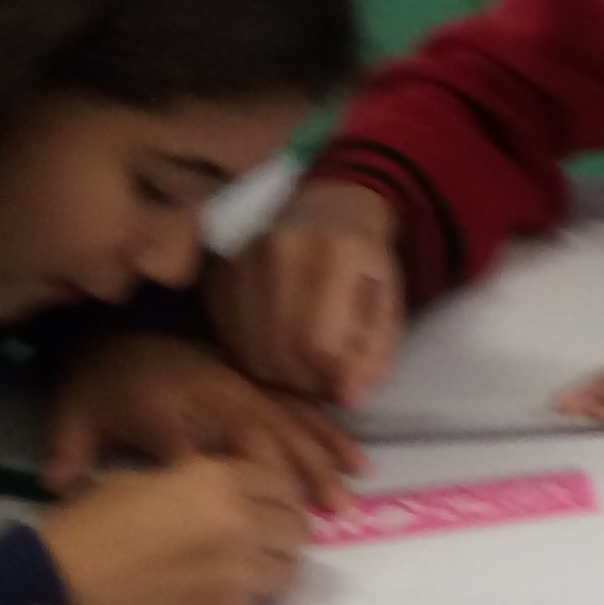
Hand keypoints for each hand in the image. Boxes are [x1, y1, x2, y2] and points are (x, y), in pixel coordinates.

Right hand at [33, 456, 311, 604]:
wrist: (56, 587)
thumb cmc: (88, 528)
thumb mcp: (141, 482)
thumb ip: (196, 484)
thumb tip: (225, 495)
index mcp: (217, 480)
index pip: (281, 483)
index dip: (275, 495)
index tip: (266, 506)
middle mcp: (241, 523)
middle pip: (297, 528)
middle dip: (281, 534)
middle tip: (259, 543)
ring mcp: (240, 575)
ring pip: (288, 571)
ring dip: (269, 571)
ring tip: (238, 576)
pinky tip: (207, 602)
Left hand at [43, 333, 359, 509]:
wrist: (117, 329)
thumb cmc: (98, 383)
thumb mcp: (73, 415)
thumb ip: (69, 452)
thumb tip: (55, 485)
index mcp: (162, 407)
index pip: (188, 448)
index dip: (210, 481)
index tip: (235, 523)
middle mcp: (209, 396)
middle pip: (257, 437)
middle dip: (293, 477)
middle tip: (324, 518)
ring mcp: (241, 387)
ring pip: (289, 425)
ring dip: (321, 463)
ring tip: (348, 500)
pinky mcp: (258, 384)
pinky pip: (301, 409)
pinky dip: (331, 436)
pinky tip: (356, 462)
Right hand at [212, 180, 404, 407]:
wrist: (327, 206)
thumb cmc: (363, 260)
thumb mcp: (387, 301)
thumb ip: (375, 350)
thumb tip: (349, 398)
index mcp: (332, 253)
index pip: (319, 342)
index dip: (331, 377)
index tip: (345, 387)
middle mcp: (278, 250)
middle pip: (279, 350)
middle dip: (305, 382)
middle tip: (324, 383)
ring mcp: (241, 260)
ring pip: (250, 350)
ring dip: (278, 375)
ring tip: (303, 369)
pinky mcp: (217, 273)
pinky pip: (228, 336)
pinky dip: (252, 355)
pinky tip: (277, 348)